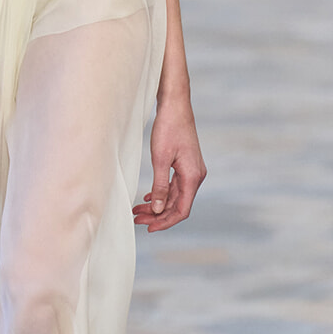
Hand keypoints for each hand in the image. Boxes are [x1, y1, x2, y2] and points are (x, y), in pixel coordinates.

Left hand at [132, 94, 204, 230]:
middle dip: (158, 214)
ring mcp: (192, 171)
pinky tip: (148, 197)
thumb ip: (160, 186)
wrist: (175, 106)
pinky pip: (175, 186)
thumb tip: (158, 209)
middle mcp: (196, 176)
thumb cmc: (168, 128)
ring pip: (175, 196)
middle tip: (136, 218)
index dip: (165, 222)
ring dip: (158, 205)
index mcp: (193, 177)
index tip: (148, 228)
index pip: (182, 210)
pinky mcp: (186, 165)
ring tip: (138, 210)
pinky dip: (162, 193)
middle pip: (177, 205)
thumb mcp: (160, 159)